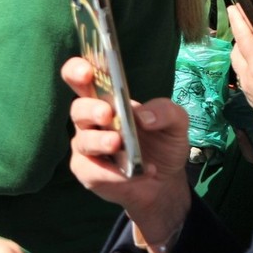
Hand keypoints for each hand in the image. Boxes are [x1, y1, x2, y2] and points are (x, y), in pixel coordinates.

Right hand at [63, 57, 190, 252]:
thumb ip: (166, 111)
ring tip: (118, 144)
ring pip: (83, 140)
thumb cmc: (162, 143)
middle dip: (90, 110)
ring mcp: (86, 146)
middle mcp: (90, 120)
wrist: (165, 182)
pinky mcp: (87, 172)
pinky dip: (112, 173)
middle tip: (107, 114)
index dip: (77, 71)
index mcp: (105, 99)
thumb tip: (143, 117)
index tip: (86, 72)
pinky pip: (91, 171)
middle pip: (77, 108)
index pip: (79, 78)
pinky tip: (134, 173)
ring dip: (100, 141)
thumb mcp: (175, 123)